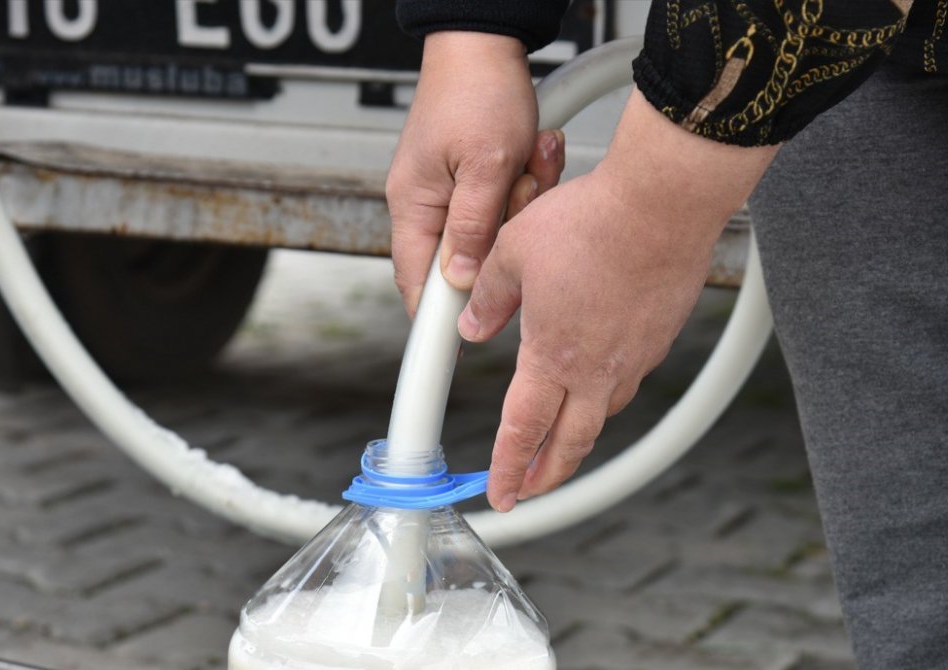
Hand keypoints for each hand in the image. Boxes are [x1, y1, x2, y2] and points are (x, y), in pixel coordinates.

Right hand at [386, 32, 565, 313]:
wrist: (487, 41)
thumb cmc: (478, 89)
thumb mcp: (484, 164)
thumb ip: (473, 228)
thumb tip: (460, 282)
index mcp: (414, 206)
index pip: (417, 285)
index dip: (437, 322)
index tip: (457, 351)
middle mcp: (427, 206)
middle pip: (468, 261)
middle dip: (505, 235)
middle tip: (519, 191)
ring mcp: (452, 195)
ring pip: (496, 235)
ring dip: (523, 203)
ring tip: (529, 159)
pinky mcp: (477, 183)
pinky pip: (507, 209)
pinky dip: (527, 187)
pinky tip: (533, 154)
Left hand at [461, 92, 778, 510]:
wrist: (662, 203)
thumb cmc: (591, 221)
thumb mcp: (513, 252)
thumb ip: (488, 297)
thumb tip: (471, 326)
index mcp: (553, 356)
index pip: (524, 430)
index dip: (508, 468)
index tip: (499, 492)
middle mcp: (597, 369)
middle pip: (571, 443)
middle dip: (546, 475)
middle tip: (528, 489)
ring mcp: (634, 358)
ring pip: (602, 415)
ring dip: (577, 438)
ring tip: (561, 441)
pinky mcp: (659, 338)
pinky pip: (628, 381)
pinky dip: (606, 396)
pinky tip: (598, 382)